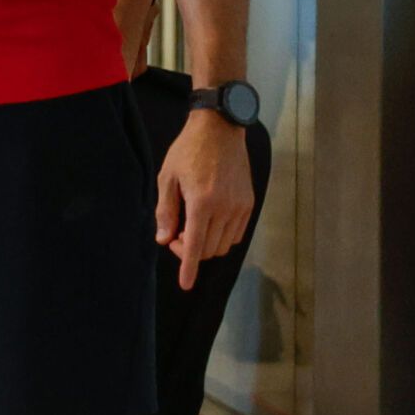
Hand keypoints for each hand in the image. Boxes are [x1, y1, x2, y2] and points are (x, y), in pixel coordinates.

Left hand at [156, 109, 254, 290]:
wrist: (220, 129)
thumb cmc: (188, 151)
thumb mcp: (167, 177)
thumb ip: (166, 210)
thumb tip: (164, 239)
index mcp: (202, 202)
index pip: (195, 245)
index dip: (189, 267)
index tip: (185, 284)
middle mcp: (226, 209)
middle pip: (209, 250)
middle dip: (190, 250)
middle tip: (175, 233)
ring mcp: (241, 207)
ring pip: (224, 245)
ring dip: (206, 244)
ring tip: (191, 224)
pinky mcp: (249, 203)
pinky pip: (236, 234)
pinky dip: (221, 236)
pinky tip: (208, 221)